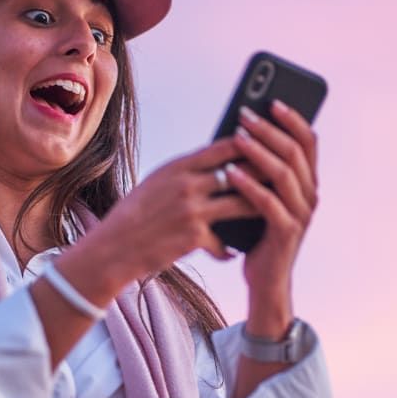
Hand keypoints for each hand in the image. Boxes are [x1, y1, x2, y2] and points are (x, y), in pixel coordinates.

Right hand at [80, 137, 258, 292]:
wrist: (112, 247)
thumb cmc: (133, 214)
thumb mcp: (155, 184)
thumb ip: (185, 173)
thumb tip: (217, 164)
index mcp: (177, 167)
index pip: (225, 147)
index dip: (251, 144)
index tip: (269, 144)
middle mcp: (186, 184)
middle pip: (242, 172)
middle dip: (266, 174)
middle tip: (284, 176)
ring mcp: (192, 210)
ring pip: (242, 204)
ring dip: (259, 209)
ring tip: (270, 212)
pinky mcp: (194, 237)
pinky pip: (224, 242)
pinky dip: (227, 249)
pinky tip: (230, 253)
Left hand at [225, 100, 318, 335]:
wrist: (263, 279)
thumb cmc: (256, 232)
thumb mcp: (258, 195)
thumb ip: (257, 169)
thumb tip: (237, 132)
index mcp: (306, 182)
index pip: (308, 142)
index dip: (293, 119)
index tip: (271, 100)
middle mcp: (309, 195)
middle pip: (295, 153)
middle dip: (269, 130)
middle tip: (245, 113)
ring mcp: (300, 215)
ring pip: (283, 174)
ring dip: (259, 152)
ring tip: (236, 137)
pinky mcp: (285, 233)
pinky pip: (268, 203)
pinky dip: (249, 186)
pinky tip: (230, 173)